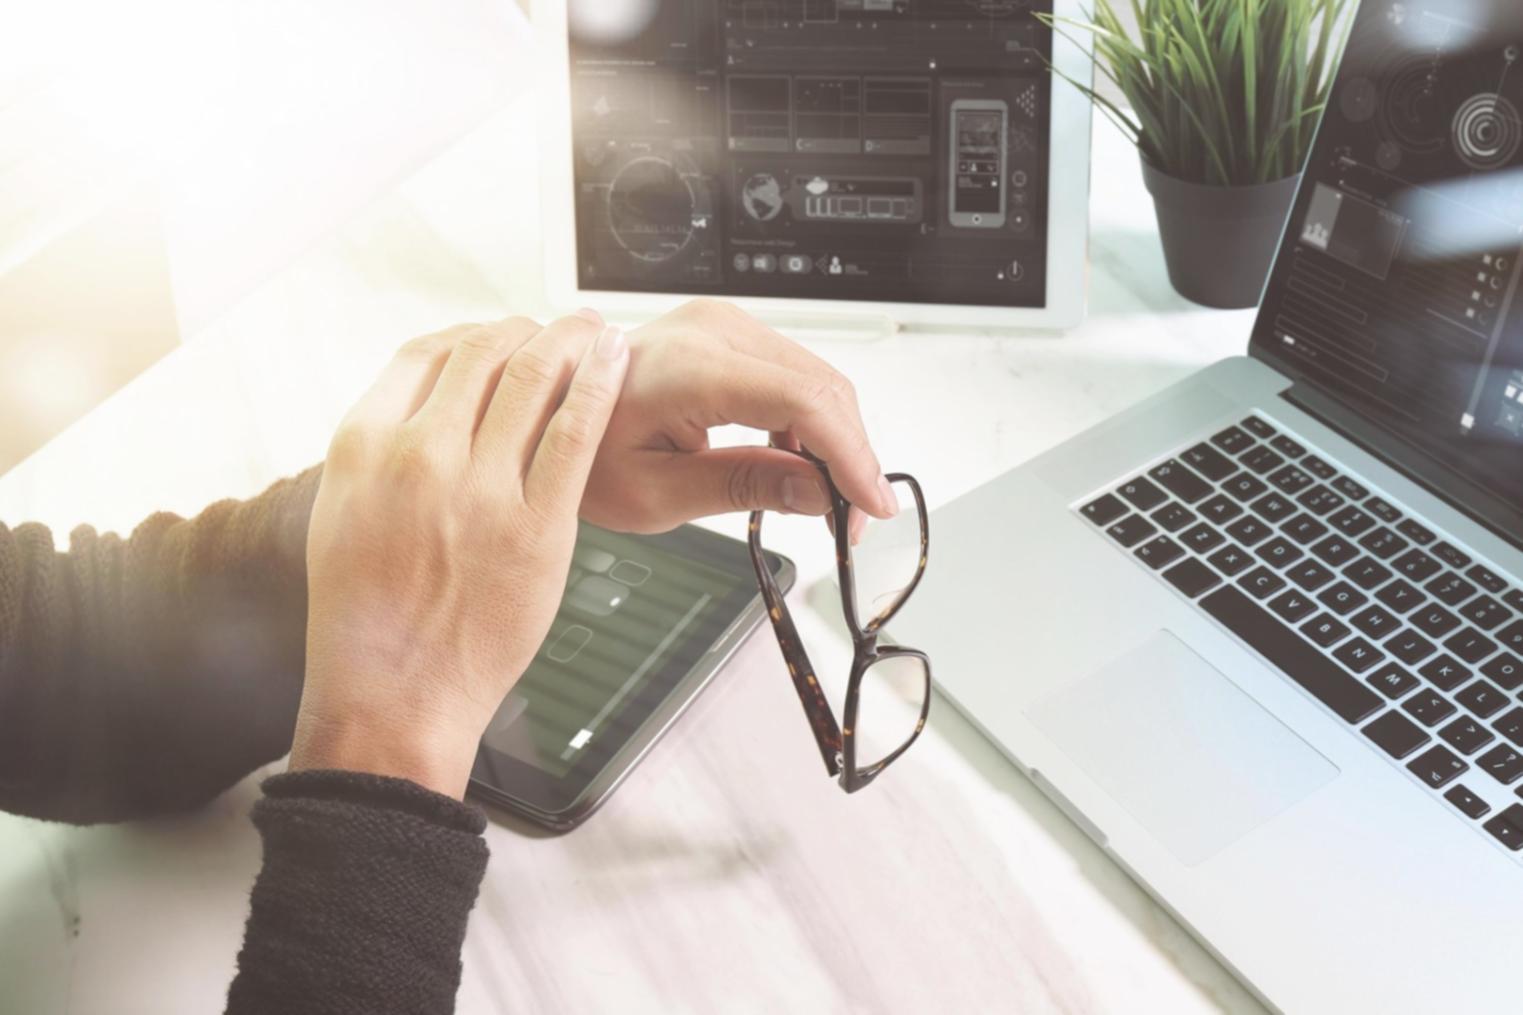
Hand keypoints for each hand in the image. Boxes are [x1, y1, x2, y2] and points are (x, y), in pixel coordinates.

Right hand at [290, 312, 628, 797]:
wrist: (396, 693)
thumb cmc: (368, 618)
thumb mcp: (342, 514)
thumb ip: (382, 452)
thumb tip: (426, 404)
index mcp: (364, 447)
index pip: (424, 354)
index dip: (469, 334)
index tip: (495, 337)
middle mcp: (419, 455)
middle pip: (483, 354)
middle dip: (525, 330)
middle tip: (553, 329)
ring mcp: (481, 488)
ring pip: (534, 378)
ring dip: (569, 340)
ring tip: (591, 329)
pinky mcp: (539, 524)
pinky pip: (576, 431)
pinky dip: (601, 383)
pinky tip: (616, 359)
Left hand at [579, 299, 897, 534]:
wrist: (545, 411)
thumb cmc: (581, 449)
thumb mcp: (656, 493)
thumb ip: (743, 486)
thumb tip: (817, 493)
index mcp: (692, 365)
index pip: (804, 402)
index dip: (851, 457)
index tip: (871, 507)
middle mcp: (713, 330)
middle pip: (822, 388)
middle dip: (850, 457)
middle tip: (852, 521)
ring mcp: (723, 326)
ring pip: (816, 381)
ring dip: (835, 441)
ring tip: (829, 502)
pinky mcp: (727, 336)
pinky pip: (792, 376)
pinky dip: (810, 423)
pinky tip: (803, 467)